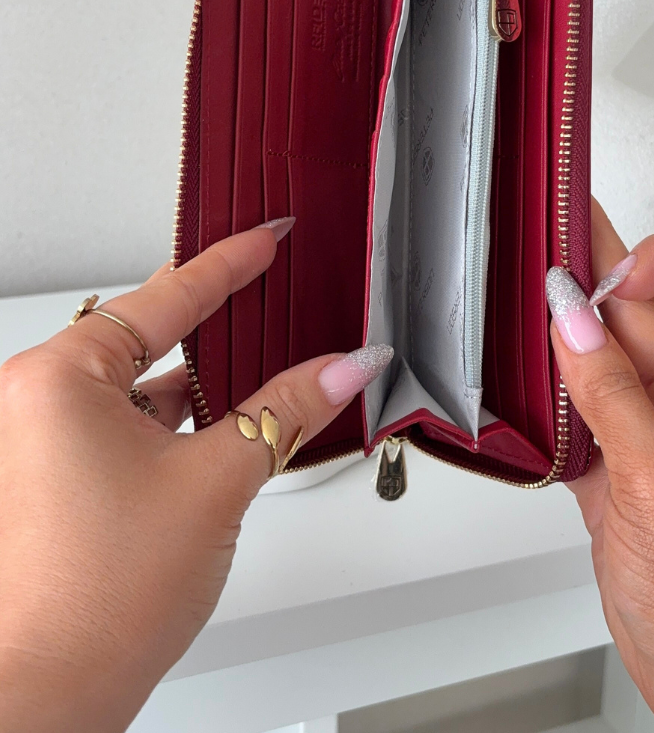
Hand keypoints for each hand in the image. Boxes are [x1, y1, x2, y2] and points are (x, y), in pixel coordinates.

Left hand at [0, 222, 390, 732]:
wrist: (48, 697)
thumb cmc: (96, 601)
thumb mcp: (217, 481)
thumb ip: (287, 409)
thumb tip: (342, 367)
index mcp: (59, 377)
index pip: (166, 294)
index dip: (232, 262)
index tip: (269, 238)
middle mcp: (38, 399)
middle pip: (151, 336)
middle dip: (221, 326)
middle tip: (274, 294)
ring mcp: (41, 441)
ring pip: (140, 386)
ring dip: (202, 386)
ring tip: (266, 380)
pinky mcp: (54, 476)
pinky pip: (124, 424)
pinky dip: (176, 424)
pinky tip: (224, 433)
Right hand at [547, 201, 653, 731]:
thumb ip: (613, 396)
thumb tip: (572, 319)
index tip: (613, 271)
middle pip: (640, 318)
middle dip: (592, 283)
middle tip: (542, 248)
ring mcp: (651, 437)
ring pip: (600, 364)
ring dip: (563, 340)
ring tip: (520, 307)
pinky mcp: (615, 474)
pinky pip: (577, 415)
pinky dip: (548, 401)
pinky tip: (521, 387)